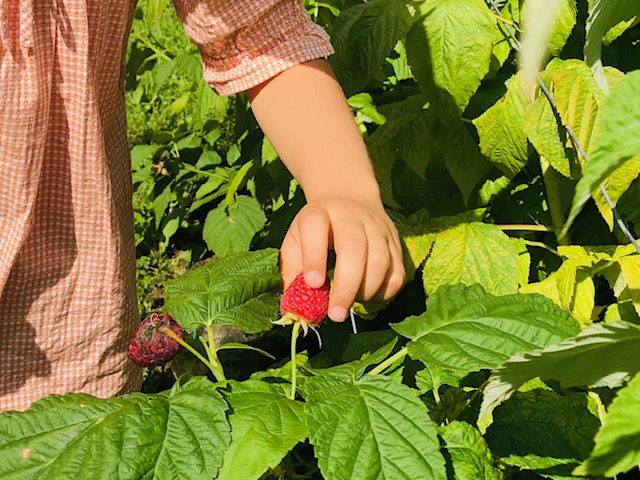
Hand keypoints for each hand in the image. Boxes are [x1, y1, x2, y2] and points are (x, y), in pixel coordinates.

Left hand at [279, 195, 404, 321]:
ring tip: (351, 303)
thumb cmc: (317, 230)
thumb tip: (295, 309)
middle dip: (346, 286)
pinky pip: (397, 272)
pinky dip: (384, 292)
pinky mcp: (396, 242)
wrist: (349, 199)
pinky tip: (368, 296)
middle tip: (336, 314)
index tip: (313, 283)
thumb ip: (292, 270)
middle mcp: (351, 216)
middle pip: (354, 247)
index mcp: (319, 213)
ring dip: (366, 290)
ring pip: (380, 260)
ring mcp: (377, 228)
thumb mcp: (296, 240)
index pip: (315, 227)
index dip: (314, 256)